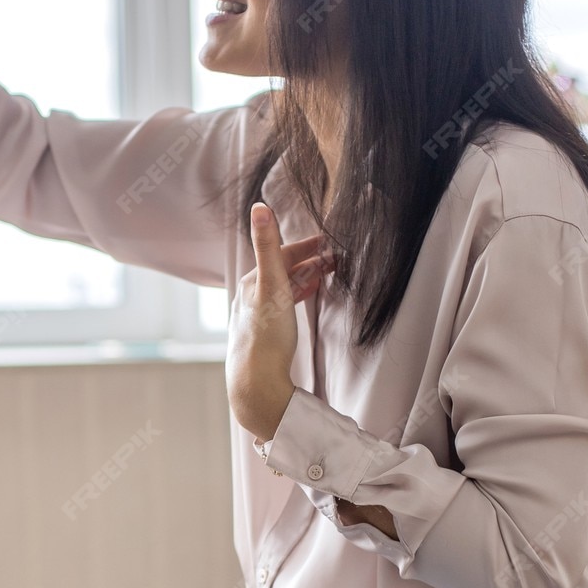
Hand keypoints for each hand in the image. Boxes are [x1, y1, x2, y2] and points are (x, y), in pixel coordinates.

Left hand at [226, 204, 327, 439]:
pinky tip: (307, 297)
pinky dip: (299, 294)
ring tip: (327, 273)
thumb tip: (259, 206)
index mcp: (252, 281)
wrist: (256, 381)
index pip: (282, 253)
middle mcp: (251, 295)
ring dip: (306, 277)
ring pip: (285, 287)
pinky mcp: (264, 333)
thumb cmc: (265, 334)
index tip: (330, 241)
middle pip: (284, 269)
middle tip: (337, 257)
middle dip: (310, 260)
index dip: (308, 246)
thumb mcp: (271, 284)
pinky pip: (284, 304)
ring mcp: (257, 315)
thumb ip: (267, 245)